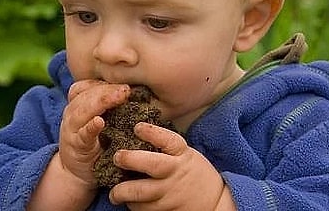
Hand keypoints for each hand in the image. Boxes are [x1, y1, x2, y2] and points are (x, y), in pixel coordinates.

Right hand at [57, 80, 130, 188]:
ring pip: (82, 110)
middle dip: (107, 90)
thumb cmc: (93, 143)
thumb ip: (107, 107)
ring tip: (119, 97)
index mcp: (77, 106)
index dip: (102, 82)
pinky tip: (100, 122)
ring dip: (101, 102)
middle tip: (127, 89)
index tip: (123, 81)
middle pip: (86, 95)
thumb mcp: (97, 121)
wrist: (76, 172)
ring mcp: (72, 129)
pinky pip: (83, 134)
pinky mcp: (76, 146)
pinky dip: (90, 127)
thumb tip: (133, 92)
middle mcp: (71, 114)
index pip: (85, 87)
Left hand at [109, 122, 226, 210]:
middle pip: (151, 165)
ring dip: (122, 192)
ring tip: (114, 193)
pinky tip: (128, 202)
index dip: (152, 133)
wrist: (214, 202)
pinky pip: (145, 209)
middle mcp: (175, 172)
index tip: (137, 127)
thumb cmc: (192, 172)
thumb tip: (136, 132)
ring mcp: (171, 193)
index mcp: (182, 154)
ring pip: (142, 193)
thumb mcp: (185, 154)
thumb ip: (165, 147)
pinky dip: (134, 206)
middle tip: (117, 157)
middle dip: (130, 160)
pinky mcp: (167, 210)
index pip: (168, 140)